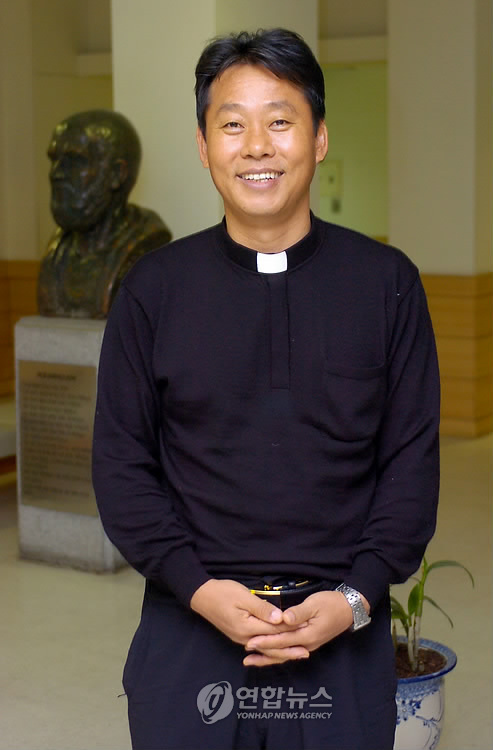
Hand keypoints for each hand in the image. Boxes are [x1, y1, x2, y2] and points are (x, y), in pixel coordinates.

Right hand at [190, 579, 308, 660]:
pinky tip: (277, 649)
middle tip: (306, 652)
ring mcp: (241, 639)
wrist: (202, 596)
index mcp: (246, 628)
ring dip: (281, 651)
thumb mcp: (243, 597)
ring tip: (296, 653)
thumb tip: (280, 618)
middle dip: (288, 649)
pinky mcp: (239, 636)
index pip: (273, 631)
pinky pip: (258, 645)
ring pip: (265, 648)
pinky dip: (270, 648)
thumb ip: (262, 609)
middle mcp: (244, 638)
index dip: (290, 631)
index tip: (306, 631)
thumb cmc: (223, 593)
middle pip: (270, 647)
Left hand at [243, 590, 355, 666]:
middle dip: (263, 652)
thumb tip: (284, 619)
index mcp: (307, 635)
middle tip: (246, 653)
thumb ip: (299, 613)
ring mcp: (308, 645)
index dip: (265, 641)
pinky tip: (269, 655)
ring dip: (268, 657)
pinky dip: (277, 654)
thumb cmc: (331, 604)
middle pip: (281, 651)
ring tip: (251, 660)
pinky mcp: (308, 642)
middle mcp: (307, 645)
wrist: (349, 609)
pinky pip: (289, 651)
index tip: (250, 642)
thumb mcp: (315, 604)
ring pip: (284, 654)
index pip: (282, 640)